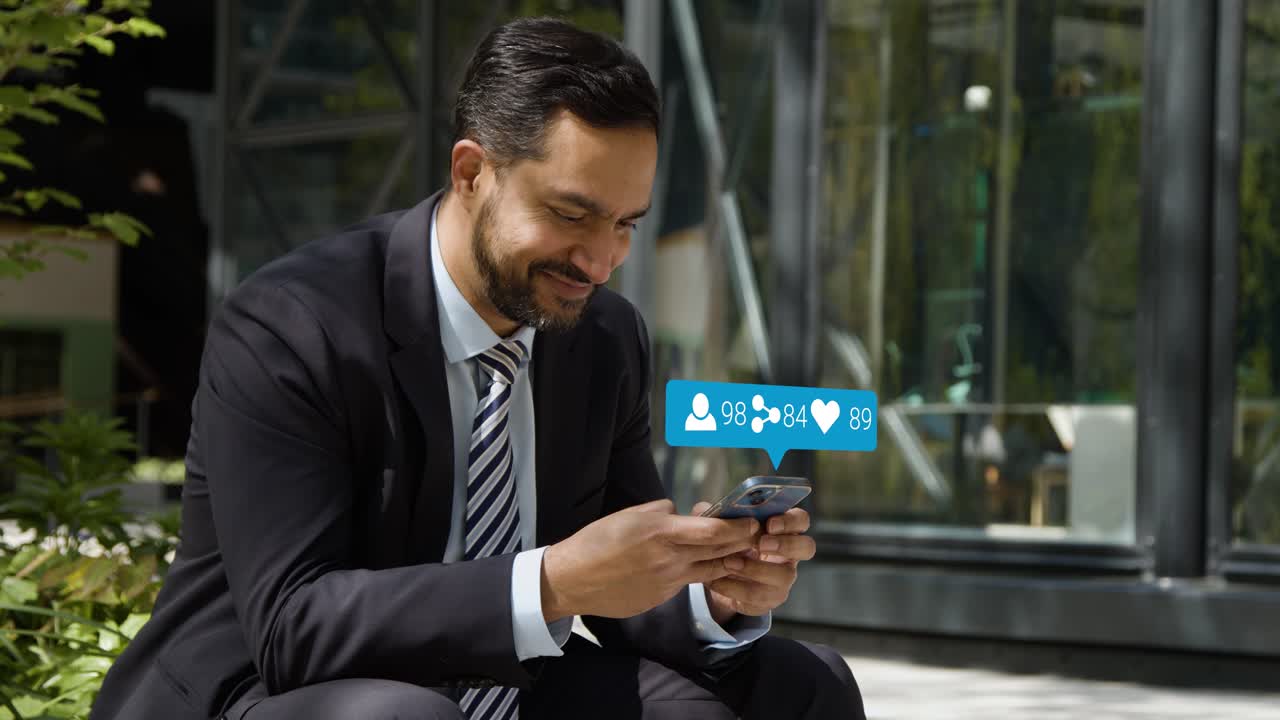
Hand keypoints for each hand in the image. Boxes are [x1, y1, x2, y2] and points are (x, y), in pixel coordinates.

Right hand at [541, 499, 758, 620]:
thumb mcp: (629, 515)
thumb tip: (680, 514)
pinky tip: (697, 566)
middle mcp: (669, 559)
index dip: (738, 527)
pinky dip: (694, 572)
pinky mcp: (660, 598)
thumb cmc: (596, 541)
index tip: (752, 520)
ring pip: (708, 571)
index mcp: (660, 532)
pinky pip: (685, 582)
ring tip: (739, 551)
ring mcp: (666, 582)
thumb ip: (661, 514)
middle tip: (756, 534)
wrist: (571, 580)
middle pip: (718, 551)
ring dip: (726, 561)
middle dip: (741, 542)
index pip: (713, 530)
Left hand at [691, 505, 815, 623]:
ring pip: (784, 576)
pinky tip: (718, 580)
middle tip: (761, 544)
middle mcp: (790, 554)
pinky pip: (759, 597)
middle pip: (807, 547)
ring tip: (729, 562)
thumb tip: (704, 509)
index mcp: (783, 529)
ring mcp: (783, 579)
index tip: (770, 523)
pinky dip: (735, 588)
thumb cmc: (727, 543)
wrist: (719, 577)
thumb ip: (716, 515)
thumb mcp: (720, 526)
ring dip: (756, 568)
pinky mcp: (769, 600)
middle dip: (786, 544)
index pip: (801, 520)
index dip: (790, 520)